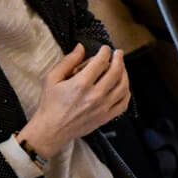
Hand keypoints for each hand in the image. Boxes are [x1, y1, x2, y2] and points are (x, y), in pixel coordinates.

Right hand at [22, 44, 129, 158]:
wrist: (52, 129)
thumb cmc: (50, 103)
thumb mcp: (52, 78)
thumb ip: (68, 61)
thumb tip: (81, 47)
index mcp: (81, 84)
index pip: (100, 62)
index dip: (105, 52)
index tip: (106, 48)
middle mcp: (95, 96)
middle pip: (115, 72)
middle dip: (118, 59)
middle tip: (119, 53)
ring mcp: (103, 108)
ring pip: (122, 86)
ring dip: (125, 73)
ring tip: (122, 67)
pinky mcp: (106, 117)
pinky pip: (123, 103)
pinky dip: (126, 92)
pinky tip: (124, 86)